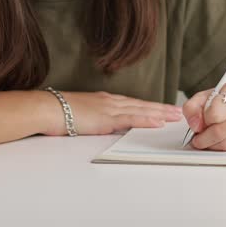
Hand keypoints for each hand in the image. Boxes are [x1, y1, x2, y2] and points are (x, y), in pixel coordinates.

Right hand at [44, 91, 182, 135]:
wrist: (47, 108)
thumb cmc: (58, 112)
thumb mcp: (80, 114)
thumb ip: (94, 118)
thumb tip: (101, 124)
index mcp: (105, 101)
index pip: (132, 104)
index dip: (149, 106)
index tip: (162, 108)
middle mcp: (111, 102)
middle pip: (142, 105)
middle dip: (161, 108)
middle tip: (178, 111)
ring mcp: (110, 109)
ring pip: (141, 110)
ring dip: (160, 113)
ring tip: (175, 116)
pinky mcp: (107, 118)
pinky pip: (131, 119)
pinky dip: (146, 120)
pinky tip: (158, 122)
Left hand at [182, 79, 225, 149]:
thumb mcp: (206, 96)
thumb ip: (193, 107)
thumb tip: (194, 125)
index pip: (214, 113)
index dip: (203, 121)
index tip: (199, 123)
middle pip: (220, 131)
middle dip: (204, 139)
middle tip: (198, 139)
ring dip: (213, 145)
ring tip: (209, 139)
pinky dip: (224, 147)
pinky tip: (223, 139)